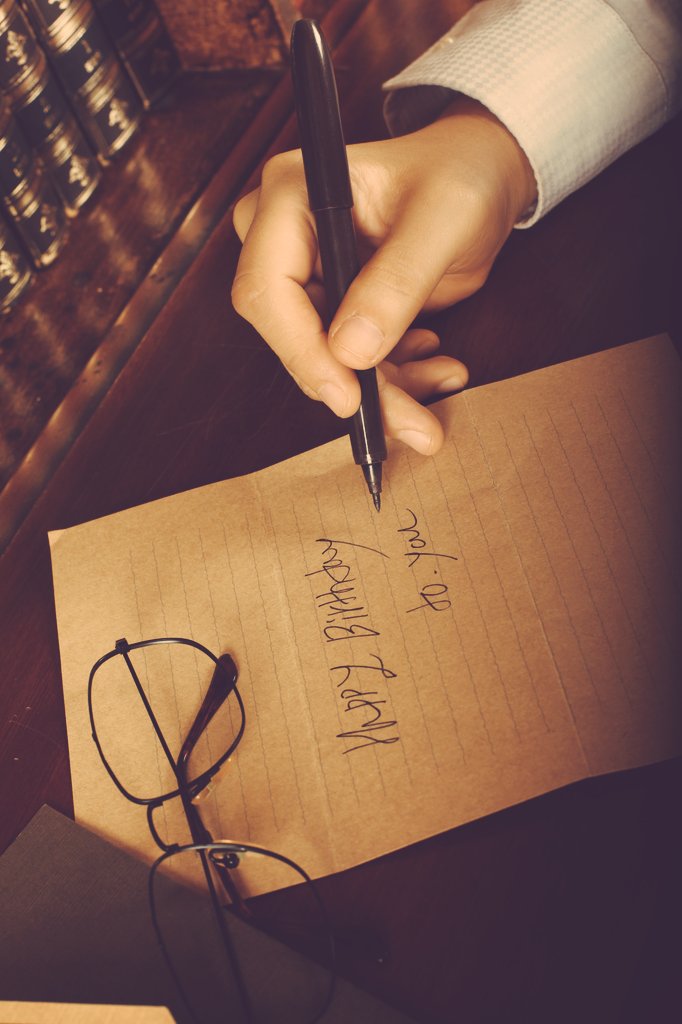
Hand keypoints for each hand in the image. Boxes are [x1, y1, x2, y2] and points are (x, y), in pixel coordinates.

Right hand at [232, 96, 535, 454]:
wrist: (480, 177)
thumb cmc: (461, 176)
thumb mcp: (444, 221)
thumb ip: (396, 282)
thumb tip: (350, 352)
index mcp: (291, 195)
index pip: (267, 289)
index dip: (303, 351)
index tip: (349, 396)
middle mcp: (284, 237)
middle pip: (292, 334)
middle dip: (352, 385)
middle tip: (410, 422)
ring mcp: (306, 275)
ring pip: (324, 359)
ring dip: (382, 392)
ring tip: (438, 394)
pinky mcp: (332, 307)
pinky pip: (349, 362)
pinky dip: (393, 380)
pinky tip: (435, 368)